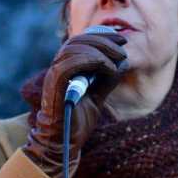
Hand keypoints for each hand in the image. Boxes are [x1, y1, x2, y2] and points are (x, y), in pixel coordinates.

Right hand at [22, 30, 126, 177]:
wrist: (65, 142)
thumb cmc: (79, 120)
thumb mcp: (99, 95)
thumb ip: (107, 79)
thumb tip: (123, 62)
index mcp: (66, 68)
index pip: (80, 40)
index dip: (100, 35)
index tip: (121, 39)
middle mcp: (58, 68)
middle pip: (78, 40)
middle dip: (103, 40)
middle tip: (122, 49)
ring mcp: (54, 75)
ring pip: (74, 48)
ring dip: (100, 50)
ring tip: (117, 60)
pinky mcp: (54, 85)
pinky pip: (70, 64)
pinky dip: (91, 60)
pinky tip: (107, 68)